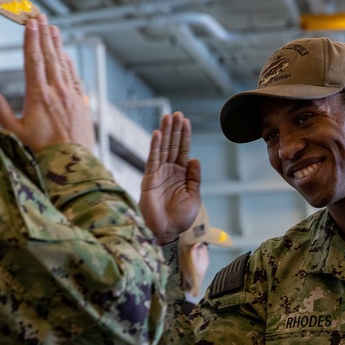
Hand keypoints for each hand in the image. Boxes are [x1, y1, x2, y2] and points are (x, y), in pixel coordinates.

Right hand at [0, 14, 94, 151]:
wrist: (72, 167)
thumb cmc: (40, 152)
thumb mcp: (14, 132)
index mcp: (39, 96)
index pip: (34, 60)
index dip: (31, 40)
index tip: (30, 23)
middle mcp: (57, 92)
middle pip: (50, 57)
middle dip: (45, 35)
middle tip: (41, 16)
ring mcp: (72, 98)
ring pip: (64, 65)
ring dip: (58, 45)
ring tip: (54, 29)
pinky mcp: (82, 105)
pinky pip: (75, 79)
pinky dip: (70, 65)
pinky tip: (67, 57)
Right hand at [139, 112, 200, 243]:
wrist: (168, 232)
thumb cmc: (181, 217)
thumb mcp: (194, 195)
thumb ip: (194, 177)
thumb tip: (195, 159)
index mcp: (181, 174)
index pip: (183, 150)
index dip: (184, 136)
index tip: (186, 121)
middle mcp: (169, 171)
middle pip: (172, 145)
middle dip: (174, 129)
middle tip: (176, 113)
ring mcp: (158, 174)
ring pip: (162, 149)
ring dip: (165, 133)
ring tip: (167, 117)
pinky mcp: (149, 179)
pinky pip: (152, 160)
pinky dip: (154, 147)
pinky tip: (157, 134)